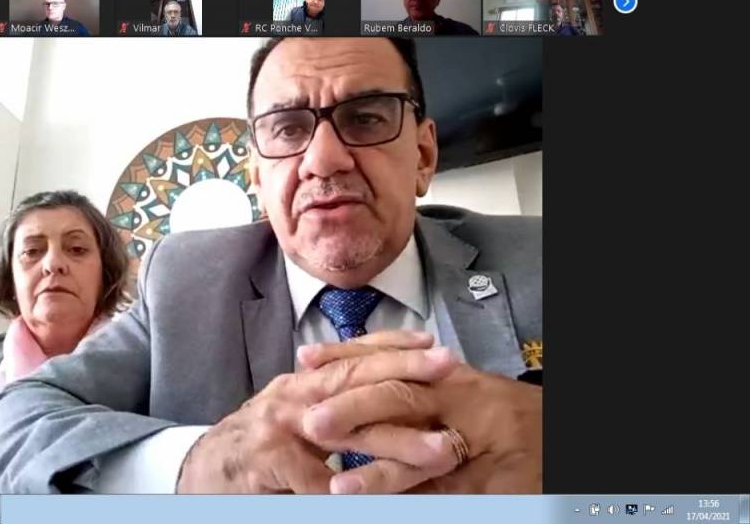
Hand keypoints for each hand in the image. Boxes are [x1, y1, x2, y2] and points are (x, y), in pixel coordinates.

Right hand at [176, 332, 452, 492]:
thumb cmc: (259, 446)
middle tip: (446, 367)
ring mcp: (279, 428)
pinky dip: (349, 488)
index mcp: (303, 382)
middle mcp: (292, 395)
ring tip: (438, 449)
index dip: (393, 345)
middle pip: (353, 376)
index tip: (434, 343)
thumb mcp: (297, 415)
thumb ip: (333, 403)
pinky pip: (318, 479)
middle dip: (404, 369)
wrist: (204, 472)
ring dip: (397, 441)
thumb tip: (387, 391)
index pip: (352, 355)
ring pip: (346, 429)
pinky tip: (378, 495)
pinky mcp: (269, 463)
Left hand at [300, 332, 541, 492]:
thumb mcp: (460, 391)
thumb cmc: (506, 416)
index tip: (306, 360)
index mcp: (451, 376)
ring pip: (422, 452)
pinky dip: (410, 500)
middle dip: (353, 407)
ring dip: (377, 469)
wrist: (559, 437)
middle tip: (310, 419)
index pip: (394, 360)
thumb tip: (357, 373)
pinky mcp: (490, 483)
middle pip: (403, 397)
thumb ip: (415, 384)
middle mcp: (465, 399)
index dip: (348, 357)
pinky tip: (379, 509)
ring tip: (339, 487)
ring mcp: (479, 441)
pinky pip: (444, 493)